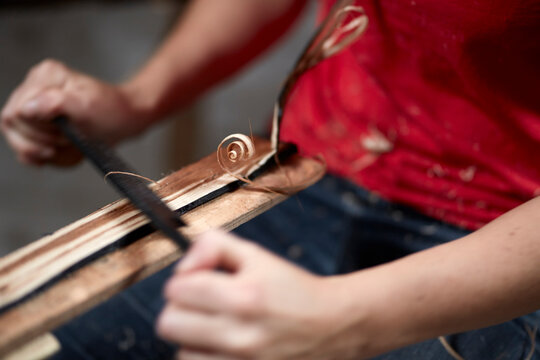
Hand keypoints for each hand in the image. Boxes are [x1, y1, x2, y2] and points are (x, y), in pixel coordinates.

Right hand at [1, 59, 146, 165]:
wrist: (125, 120)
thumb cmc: (112, 111)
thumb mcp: (88, 107)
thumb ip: (56, 104)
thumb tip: (26, 108)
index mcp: (45, 76)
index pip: (17, 113)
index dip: (38, 131)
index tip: (65, 134)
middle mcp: (34, 87)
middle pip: (12, 126)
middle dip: (43, 141)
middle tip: (70, 140)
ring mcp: (34, 105)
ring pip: (18, 139)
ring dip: (44, 150)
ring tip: (69, 144)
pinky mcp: (37, 122)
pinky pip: (27, 148)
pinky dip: (46, 157)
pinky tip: (62, 152)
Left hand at [157, 230, 368, 359]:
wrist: (332, 325)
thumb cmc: (293, 290)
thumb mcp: (257, 254)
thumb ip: (213, 245)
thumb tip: (183, 265)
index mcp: (243, 296)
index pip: (176, 289)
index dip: (185, 279)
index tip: (200, 280)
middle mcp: (240, 335)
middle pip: (168, 324)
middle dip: (181, 308)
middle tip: (202, 303)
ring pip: (181, 353)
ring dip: (193, 338)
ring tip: (217, 327)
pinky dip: (206, 357)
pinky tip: (223, 345)